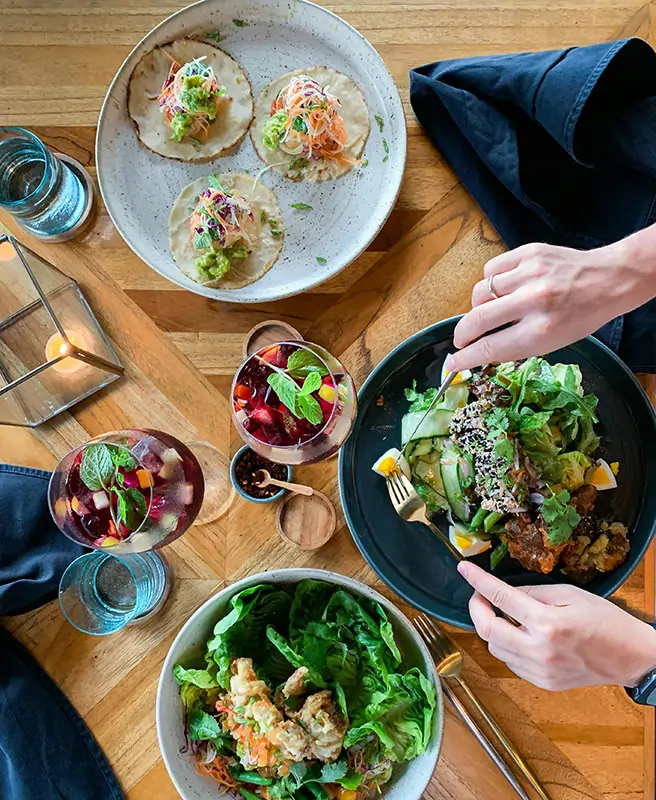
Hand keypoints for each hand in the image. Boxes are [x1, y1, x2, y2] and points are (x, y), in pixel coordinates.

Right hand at [447, 237, 651, 372]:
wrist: (609, 279)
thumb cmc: (581, 316)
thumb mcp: (552, 343)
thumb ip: (513, 346)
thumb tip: (477, 350)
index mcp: (541, 331)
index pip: (489, 348)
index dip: (465, 359)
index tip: (452, 364)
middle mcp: (534, 302)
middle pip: (476, 320)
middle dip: (463, 334)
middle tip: (462, 340)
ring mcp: (530, 274)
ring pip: (479, 292)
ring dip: (479, 305)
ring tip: (492, 308)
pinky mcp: (529, 252)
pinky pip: (491, 269)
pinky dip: (491, 281)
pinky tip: (504, 286)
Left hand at [458, 561, 655, 690]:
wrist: (630, 656)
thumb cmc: (605, 620)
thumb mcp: (570, 593)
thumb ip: (533, 591)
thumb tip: (504, 591)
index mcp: (547, 623)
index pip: (500, 597)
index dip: (478, 581)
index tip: (464, 568)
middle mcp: (539, 650)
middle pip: (487, 629)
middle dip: (476, 608)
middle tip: (479, 595)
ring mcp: (539, 671)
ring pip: (495, 648)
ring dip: (491, 628)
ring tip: (504, 614)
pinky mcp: (542, 683)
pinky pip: (510, 662)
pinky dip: (506, 645)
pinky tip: (518, 634)